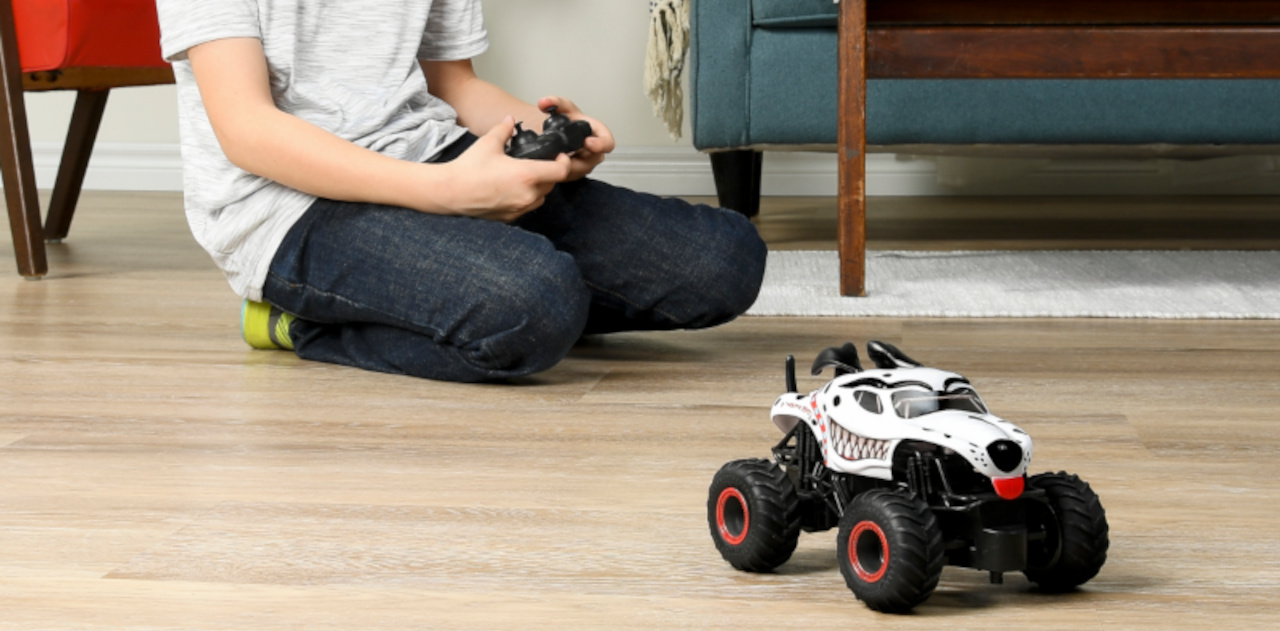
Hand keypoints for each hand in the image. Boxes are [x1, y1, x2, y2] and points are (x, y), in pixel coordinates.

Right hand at [436, 116, 571, 221]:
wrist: (450, 192)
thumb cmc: (468, 169)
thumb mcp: (488, 143)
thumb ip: (504, 130)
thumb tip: (509, 120)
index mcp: (527, 175)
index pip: (561, 171)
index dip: (564, 162)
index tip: (559, 156)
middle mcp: (527, 195)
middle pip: (552, 184)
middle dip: (549, 173)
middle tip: (539, 163)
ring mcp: (519, 209)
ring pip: (541, 198)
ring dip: (539, 187)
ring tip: (524, 176)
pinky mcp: (511, 218)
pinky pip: (527, 207)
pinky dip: (525, 198)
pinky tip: (512, 188)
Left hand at [537, 96, 614, 180]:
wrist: (553, 129)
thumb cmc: (565, 119)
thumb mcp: (561, 107)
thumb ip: (554, 102)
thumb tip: (545, 102)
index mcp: (597, 134)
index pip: (608, 143)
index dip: (600, 144)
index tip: (588, 142)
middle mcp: (593, 152)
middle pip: (590, 161)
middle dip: (575, 160)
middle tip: (561, 155)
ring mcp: (584, 164)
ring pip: (577, 171)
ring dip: (565, 166)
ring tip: (552, 158)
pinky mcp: (573, 173)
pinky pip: (568, 176)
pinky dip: (558, 171)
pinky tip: (549, 163)